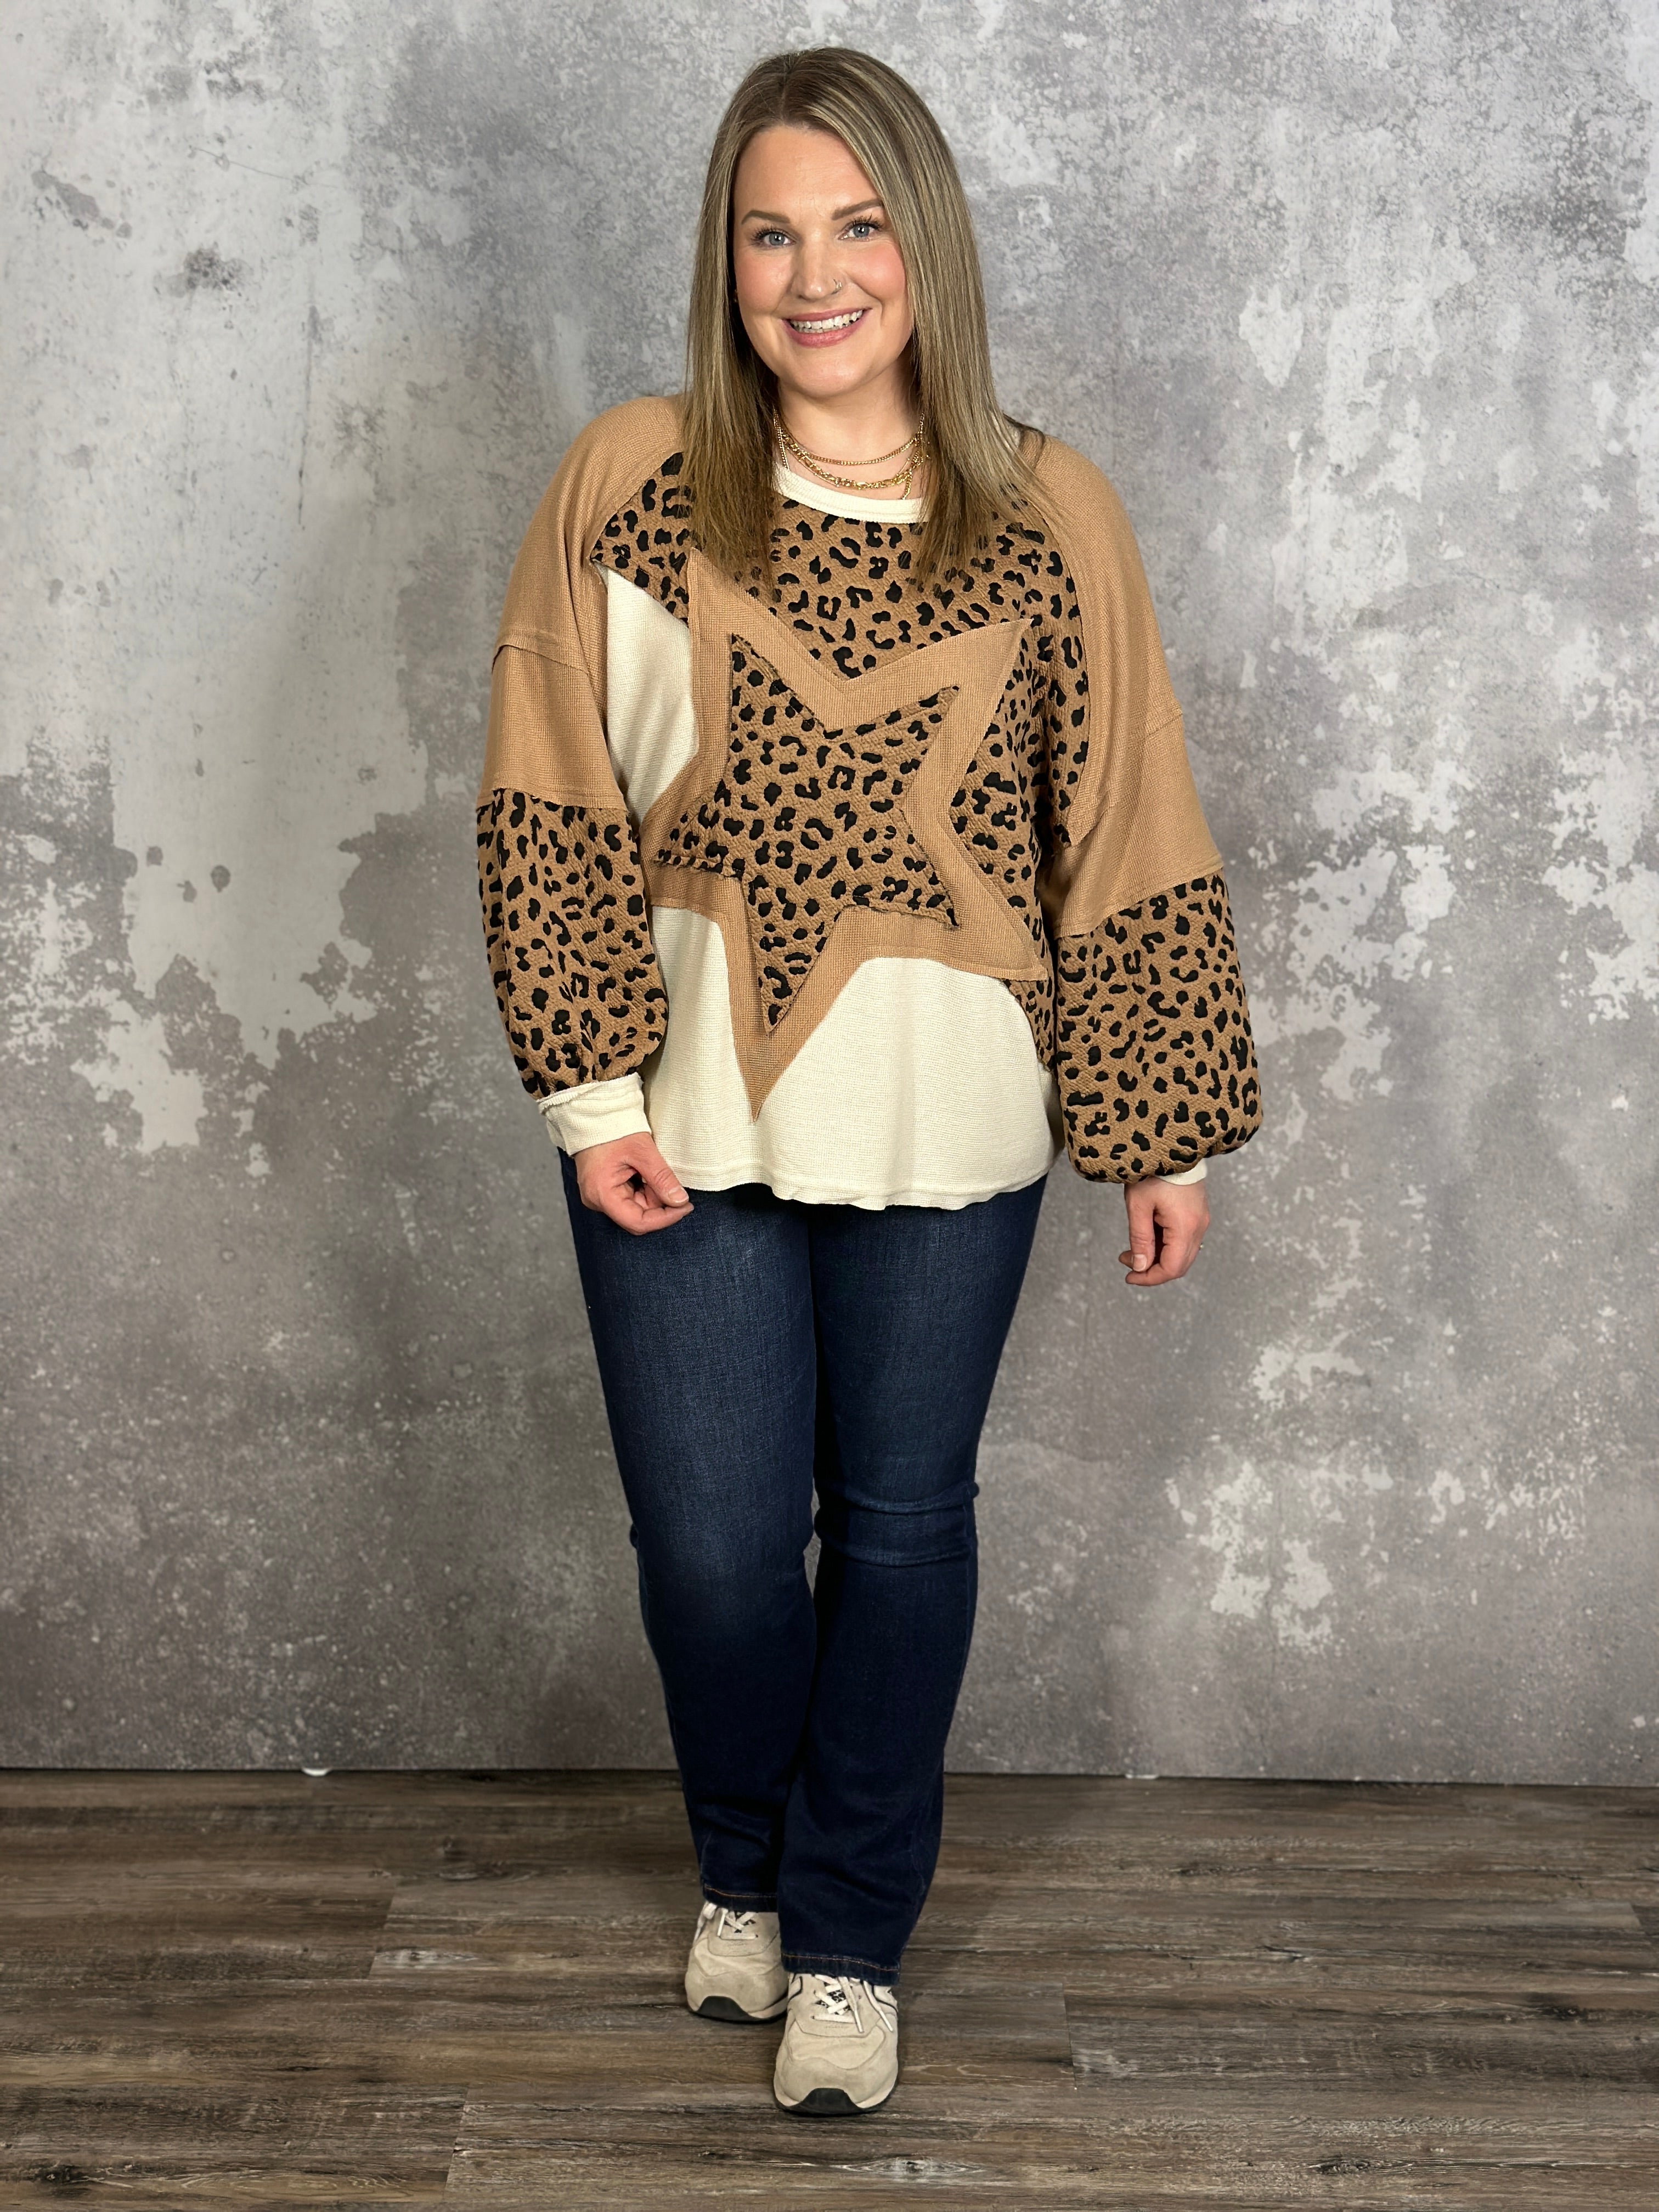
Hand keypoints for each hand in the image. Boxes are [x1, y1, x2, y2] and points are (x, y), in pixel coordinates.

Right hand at [573, 1132, 693, 1235]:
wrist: (593, 1113)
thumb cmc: (612, 1128)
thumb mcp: (643, 1152)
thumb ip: (662, 1178)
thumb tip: (680, 1200)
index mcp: (602, 1194)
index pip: (638, 1222)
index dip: (665, 1218)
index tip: (685, 1206)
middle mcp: (597, 1200)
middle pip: (637, 1216)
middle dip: (659, 1203)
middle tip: (673, 1183)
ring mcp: (599, 1195)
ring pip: (636, 1207)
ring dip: (652, 1194)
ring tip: (654, 1169)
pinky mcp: (604, 1189)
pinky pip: (630, 1198)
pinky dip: (644, 1188)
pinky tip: (646, 1172)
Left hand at [1119, 1176, 1209, 1286]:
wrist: (1171, 1143)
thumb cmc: (1152, 1171)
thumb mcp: (1138, 1206)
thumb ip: (1140, 1239)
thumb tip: (1140, 1267)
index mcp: (1185, 1227)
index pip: (1171, 1268)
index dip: (1150, 1278)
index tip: (1129, 1276)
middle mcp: (1199, 1226)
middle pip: (1179, 1264)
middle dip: (1152, 1269)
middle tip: (1127, 1262)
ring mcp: (1201, 1219)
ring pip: (1182, 1253)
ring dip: (1157, 1257)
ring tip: (1132, 1248)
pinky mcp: (1197, 1213)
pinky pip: (1183, 1239)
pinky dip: (1165, 1245)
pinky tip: (1147, 1236)